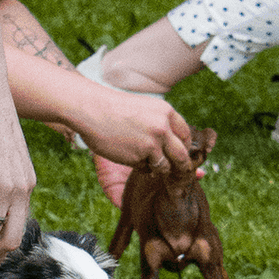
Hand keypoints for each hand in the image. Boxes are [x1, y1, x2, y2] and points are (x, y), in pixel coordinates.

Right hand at [76, 82, 198, 177]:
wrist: (92, 109)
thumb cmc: (114, 108)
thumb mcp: (145, 108)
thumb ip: (160, 122)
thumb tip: (174, 144)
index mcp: (166, 112)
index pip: (186, 135)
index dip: (184, 146)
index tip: (180, 154)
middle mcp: (164, 127)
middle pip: (182, 154)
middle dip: (181, 165)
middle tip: (177, 171)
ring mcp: (153, 143)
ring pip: (165, 165)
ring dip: (158, 168)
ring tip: (144, 160)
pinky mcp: (140, 156)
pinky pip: (148, 169)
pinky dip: (142, 168)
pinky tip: (129, 157)